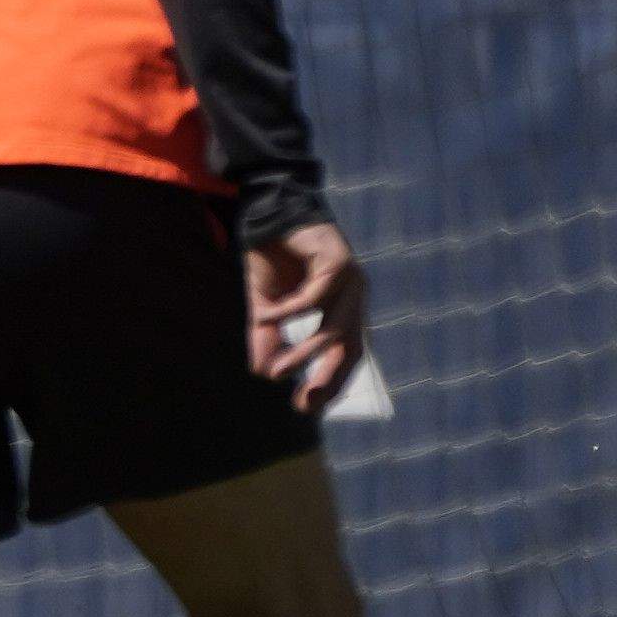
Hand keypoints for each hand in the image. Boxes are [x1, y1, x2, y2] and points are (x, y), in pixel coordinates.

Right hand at [244, 220, 369, 415]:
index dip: (331, 384)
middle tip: (302, 401)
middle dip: (327, 379)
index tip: (304, 405)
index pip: (347, 357)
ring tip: (276, 370)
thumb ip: (268, 338)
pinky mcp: (339, 261)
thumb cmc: (273, 257)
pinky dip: (287, 313)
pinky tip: (264, 317)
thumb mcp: (266, 307)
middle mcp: (353, 298)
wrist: (270, 212)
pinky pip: (314, 299)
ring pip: (334, 330)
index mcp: (343, 310)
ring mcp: (351, 280)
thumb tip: (262, 373)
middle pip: (351, 350)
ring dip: (304, 353)